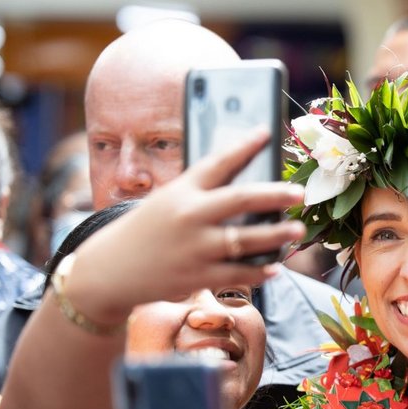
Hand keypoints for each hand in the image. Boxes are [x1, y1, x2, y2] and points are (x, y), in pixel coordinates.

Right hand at [67, 128, 305, 325]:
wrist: (108, 271)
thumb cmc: (145, 232)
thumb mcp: (165, 203)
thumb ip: (200, 195)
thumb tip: (248, 190)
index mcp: (181, 190)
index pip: (217, 162)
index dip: (244, 146)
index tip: (266, 132)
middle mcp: (189, 215)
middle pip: (241, 199)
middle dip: (274, 194)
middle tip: (299, 192)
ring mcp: (195, 247)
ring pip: (246, 239)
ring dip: (276, 235)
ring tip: (297, 229)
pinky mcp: (198, 276)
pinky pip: (238, 274)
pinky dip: (259, 272)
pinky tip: (275, 267)